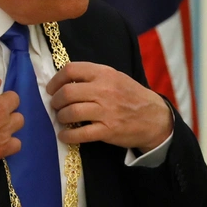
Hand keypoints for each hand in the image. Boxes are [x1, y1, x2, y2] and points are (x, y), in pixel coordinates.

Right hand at [0, 74, 22, 168]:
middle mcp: (1, 107)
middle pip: (13, 98)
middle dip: (5, 101)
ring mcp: (6, 127)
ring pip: (19, 119)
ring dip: (11, 121)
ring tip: (0, 126)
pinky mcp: (6, 145)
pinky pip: (17, 143)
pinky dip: (11, 143)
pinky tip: (2, 144)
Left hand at [47, 62, 172, 152]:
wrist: (155, 117)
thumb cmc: (132, 96)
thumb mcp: (116, 78)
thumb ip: (94, 77)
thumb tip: (65, 82)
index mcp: (105, 73)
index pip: (71, 70)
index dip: (55, 80)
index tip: (51, 89)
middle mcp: (104, 90)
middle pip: (67, 93)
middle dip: (56, 101)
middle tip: (56, 106)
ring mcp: (106, 111)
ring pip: (71, 112)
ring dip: (61, 118)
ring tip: (62, 119)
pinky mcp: (108, 130)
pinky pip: (80, 134)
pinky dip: (67, 136)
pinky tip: (65, 136)